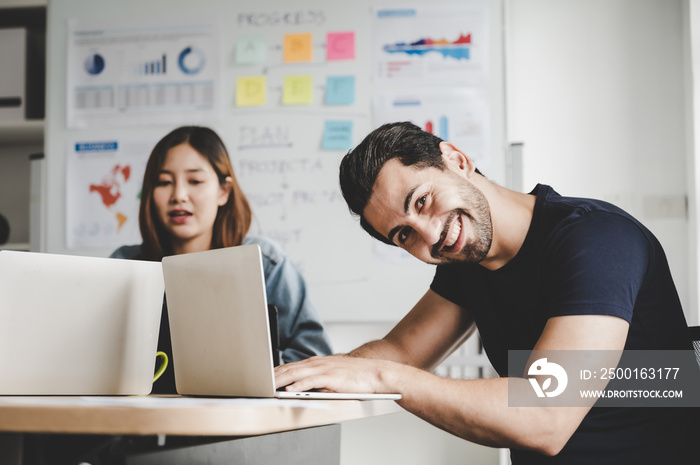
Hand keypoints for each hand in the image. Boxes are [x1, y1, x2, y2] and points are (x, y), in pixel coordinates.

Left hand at [274, 355, 399, 393]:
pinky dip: (299, 385)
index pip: (290, 366)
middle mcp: (317, 363)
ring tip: (268, 386)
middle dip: (272, 376)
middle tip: (258, 382)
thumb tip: (301, 388)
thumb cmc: (355, 376)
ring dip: (281, 380)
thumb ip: (316, 380)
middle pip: (289, 368)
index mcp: (316, 363)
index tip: (262, 378)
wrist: (375, 373)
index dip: (275, 372)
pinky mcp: (331, 377)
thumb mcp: (331, 376)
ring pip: (297, 373)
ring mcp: (324, 369)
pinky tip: (290, 390)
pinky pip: (311, 381)